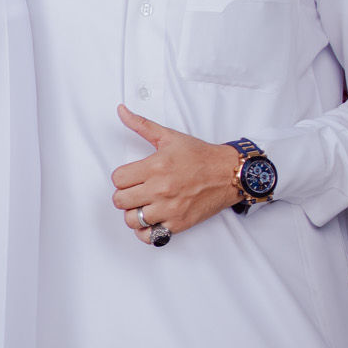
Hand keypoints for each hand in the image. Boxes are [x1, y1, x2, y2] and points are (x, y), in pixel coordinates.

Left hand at [110, 105, 242, 242]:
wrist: (229, 173)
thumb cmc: (200, 156)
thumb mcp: (169, 137)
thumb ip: (141, 125)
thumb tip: (121, 111)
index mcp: (155, 167)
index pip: (117, 179)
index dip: (121, 178)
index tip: (132, 177)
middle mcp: (161, 189)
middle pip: (120, 201)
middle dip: (125, 195)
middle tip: (136, 191)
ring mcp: (170, 209)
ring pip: (132, 220)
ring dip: (134, 214)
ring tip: (144, 205)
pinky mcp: (179, 224)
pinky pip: (150, 236)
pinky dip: (146, 232)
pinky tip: (151, 221)